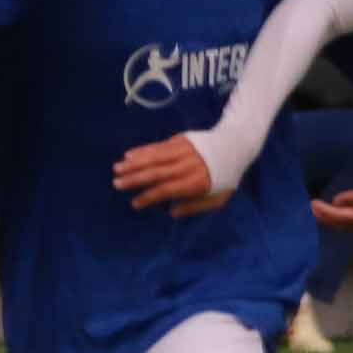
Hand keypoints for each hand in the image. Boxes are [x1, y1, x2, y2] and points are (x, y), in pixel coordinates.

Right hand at [113, 133, 232, 215]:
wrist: (235, 145)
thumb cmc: (225, 176)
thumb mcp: (218, 198)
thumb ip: (195, 206)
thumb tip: (172, 212)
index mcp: (196, 182)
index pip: (167, 190)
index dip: (149, 197)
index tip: (135, 203)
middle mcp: (187, 165)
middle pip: (156, 173)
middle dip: (135, 179)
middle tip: (117, 184)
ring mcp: (183, 150)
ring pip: (154, 157)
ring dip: (134, 163)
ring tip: (117, 169)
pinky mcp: (180, 140)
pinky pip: (158, 146)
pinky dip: (143, 150)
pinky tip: (129, 155)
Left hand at [309, 174, 352, 230]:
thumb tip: (336, 201)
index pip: (343, 219)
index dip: (327, 214)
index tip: (312, 206)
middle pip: (344, 223)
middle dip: (327, 218)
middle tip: (310, 209)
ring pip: (350, 221)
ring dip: (334, 216)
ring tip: (320, 210)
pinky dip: (346, 212)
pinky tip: (343, 206)